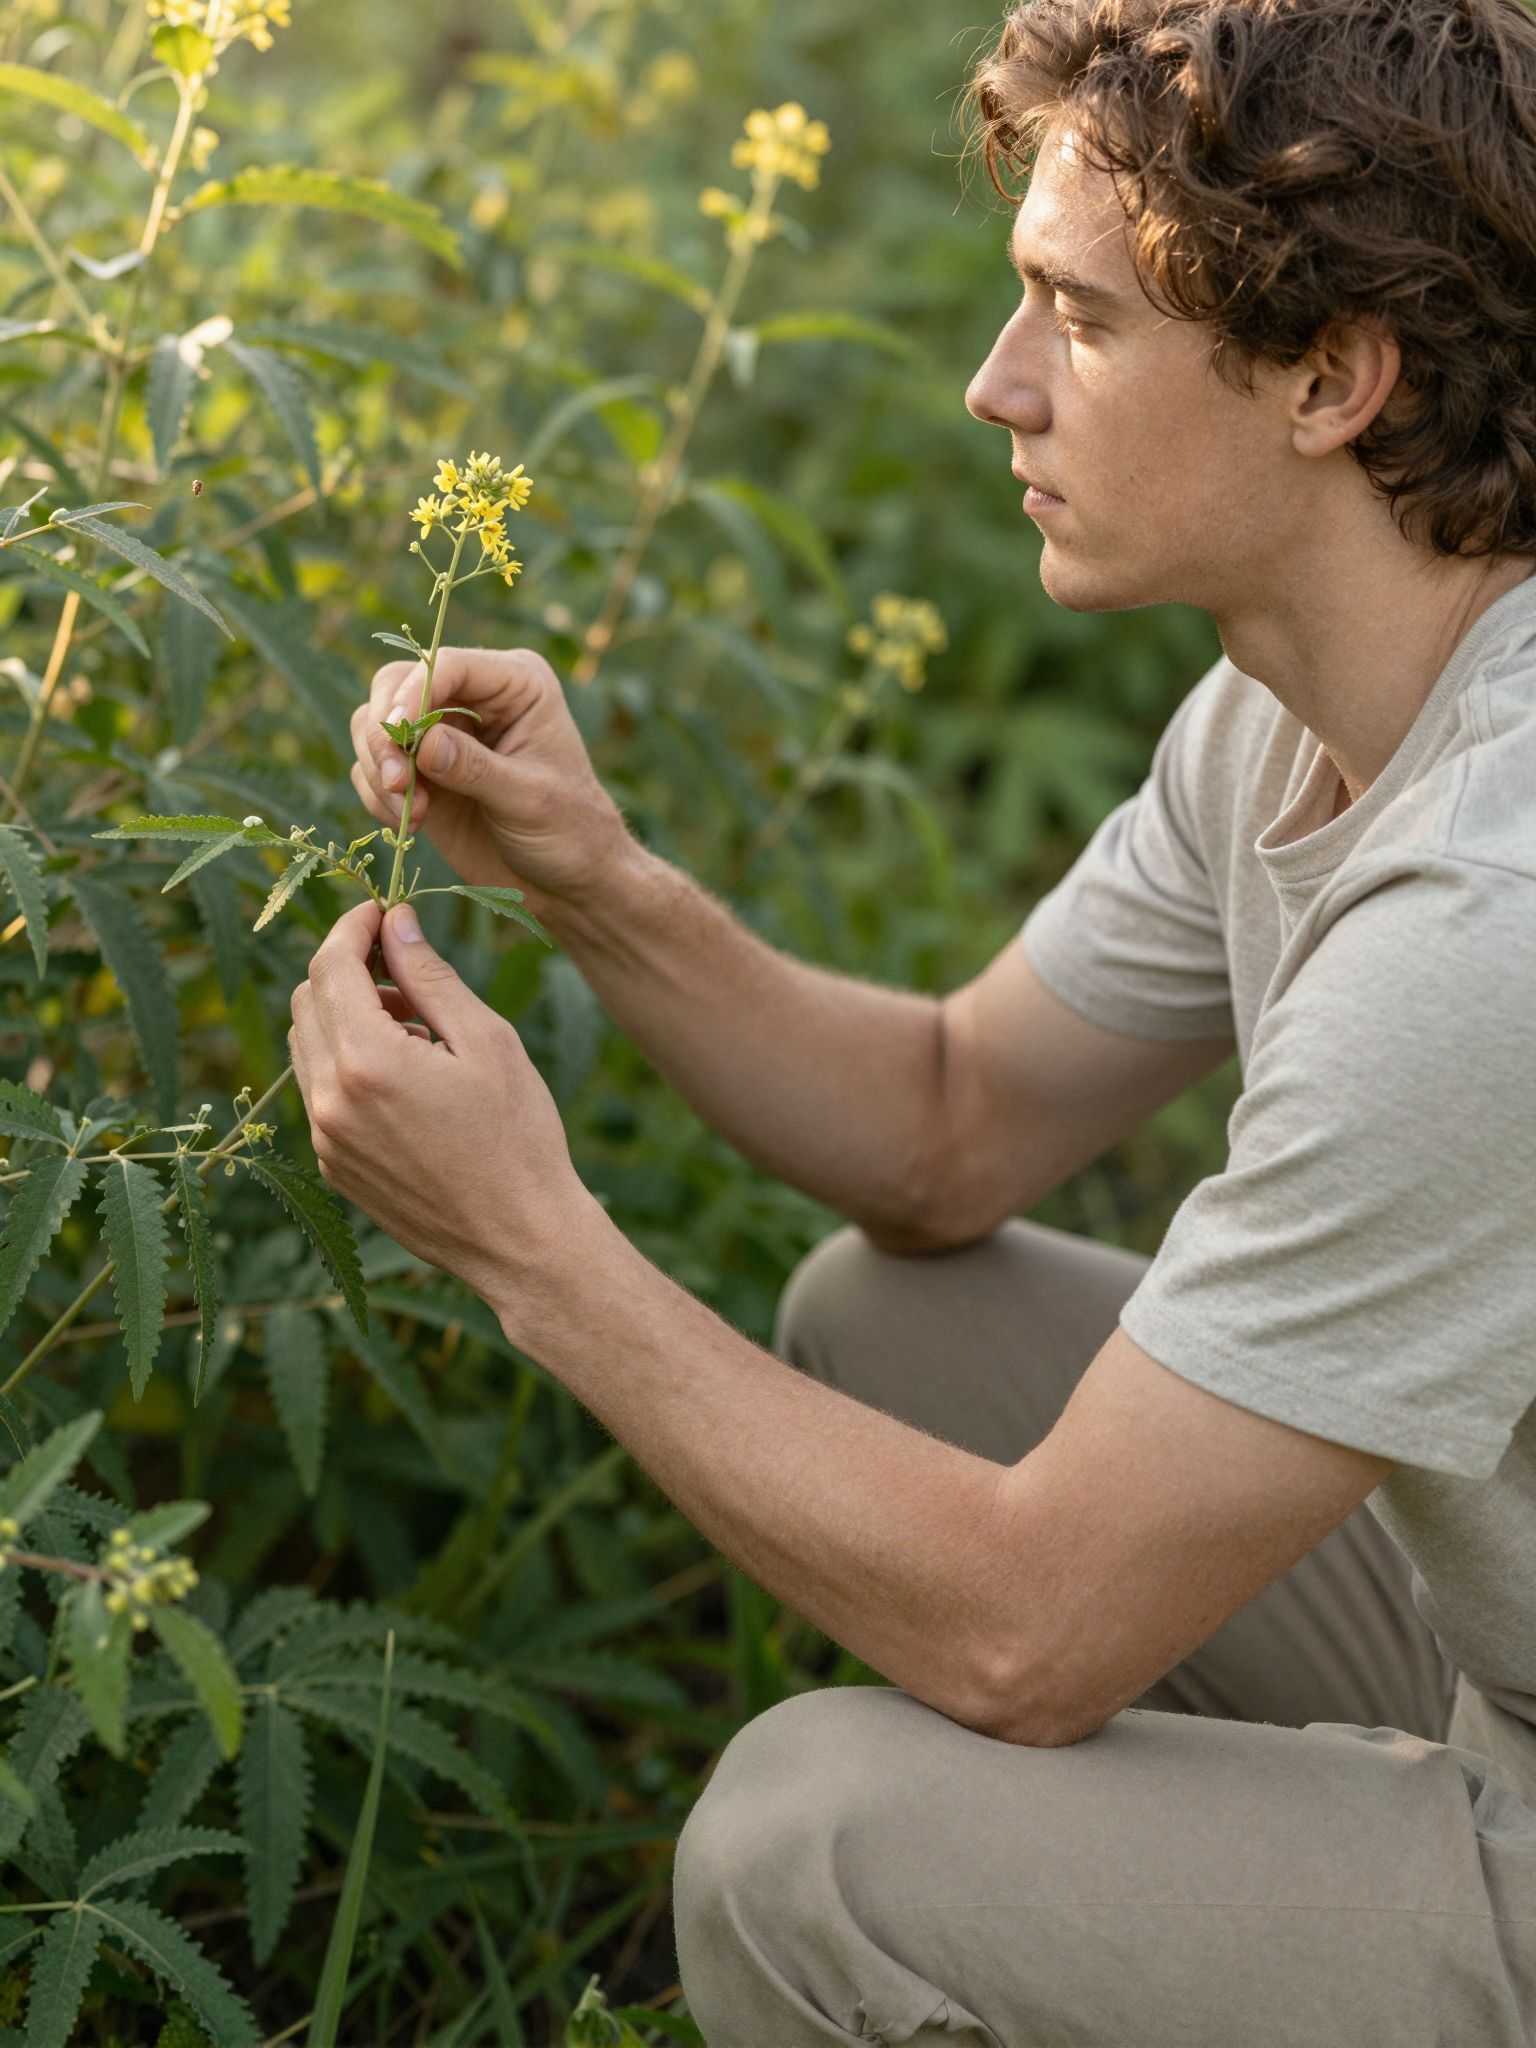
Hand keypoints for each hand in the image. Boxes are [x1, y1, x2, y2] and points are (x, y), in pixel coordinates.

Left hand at [287, 899, 600, 1329]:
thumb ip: (431, 977)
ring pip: (306, 1046)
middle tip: (402, 963)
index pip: (330, 965)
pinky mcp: (334, 1166)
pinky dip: (347, 1063)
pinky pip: (320, 1092)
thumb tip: (396, 924)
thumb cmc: (519, 1137)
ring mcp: (325, 1138)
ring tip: (414, 1022)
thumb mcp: (487, 1042)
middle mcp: (330, 1100)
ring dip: (344, 1015)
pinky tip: (407, 1073)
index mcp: (367, 1061)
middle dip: (345, 968)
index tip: (382, 912)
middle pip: (307, 1001)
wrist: (520, 1240)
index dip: (352, 927)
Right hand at [350, 646, 632, 912]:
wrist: (569, 881)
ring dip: (379, 768)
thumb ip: (475, 768)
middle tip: (396, 783)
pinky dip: (378, 795)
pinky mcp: (422, 772)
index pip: (448, 664)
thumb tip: (421, 742)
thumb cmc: (570, 832)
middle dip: (385, 734)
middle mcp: (474, 697)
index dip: (413, 694)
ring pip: (374, 724)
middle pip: (395, 685)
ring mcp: (443, 733)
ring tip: (412, 814)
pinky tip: (412, 826)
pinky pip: (373, 766)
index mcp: (516, 683)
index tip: (398, 735)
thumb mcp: (529, 799)